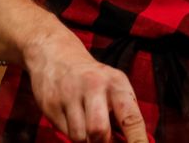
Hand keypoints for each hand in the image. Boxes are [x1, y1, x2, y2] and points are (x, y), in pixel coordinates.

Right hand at [23, 32, 148, 142]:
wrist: (55, 55)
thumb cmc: (92, 79)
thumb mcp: (114, 88)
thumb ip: (123, 115)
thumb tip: (129, 142)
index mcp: (117, 83)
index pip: (131, 119)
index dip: (137, 140)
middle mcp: (94, 86)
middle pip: (99, 131)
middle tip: (104, 139)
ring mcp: (70, 94)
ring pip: (79, 137)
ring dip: (85, 139)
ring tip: (86, 124)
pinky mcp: (51, 103)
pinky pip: (64, 132)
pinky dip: (71, 132)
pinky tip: (72, 117)